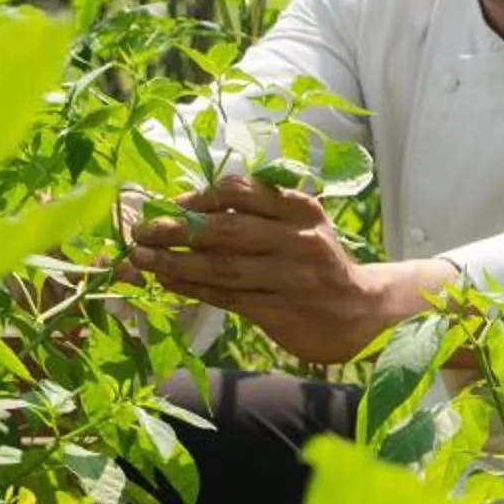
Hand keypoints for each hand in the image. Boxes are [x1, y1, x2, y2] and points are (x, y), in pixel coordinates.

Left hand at [129, 175, 455, 366]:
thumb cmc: (318, 263)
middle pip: (226, 228)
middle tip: (142, 230)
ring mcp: (290, 277)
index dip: (198, 197)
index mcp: (301, 209)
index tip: (168, 203)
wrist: (361, 312)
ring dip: (176, 262)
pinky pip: (227, 297)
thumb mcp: (301, 226)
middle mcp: (298, 239)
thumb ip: (259, 213)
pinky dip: (193, 289)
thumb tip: (187, 206)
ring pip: (222, 266)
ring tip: (142, 258)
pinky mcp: (280, 311)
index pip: (242, 191)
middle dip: (177, 229)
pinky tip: (168, 283)